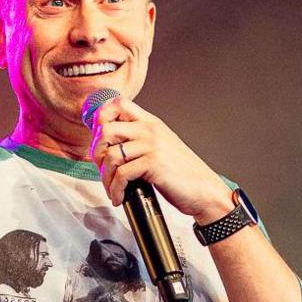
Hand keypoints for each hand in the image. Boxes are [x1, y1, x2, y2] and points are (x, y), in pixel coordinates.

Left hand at [88, 97, 237, 222]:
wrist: (204, 190)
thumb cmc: (182, 173)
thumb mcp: (161, 147)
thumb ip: (140, 140)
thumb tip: (109, 148)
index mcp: (151, 123)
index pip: (119, 104)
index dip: (102, 118)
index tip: (100, 141)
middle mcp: (150, 130)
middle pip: (106, 129)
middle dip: (97, 153)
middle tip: (102, 170)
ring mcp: (152, 145)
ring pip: (112, 155)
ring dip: (106, 177)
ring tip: (112, 189)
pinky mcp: (153, 163)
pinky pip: (122, 174)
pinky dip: (116, 189)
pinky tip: (120, 198)